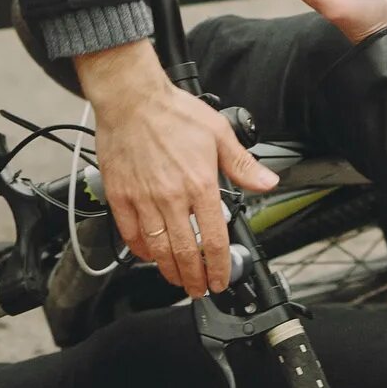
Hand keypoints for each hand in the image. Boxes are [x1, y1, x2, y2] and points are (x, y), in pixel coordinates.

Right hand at [78, 39, 275, 291]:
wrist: (131, 98)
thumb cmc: (173, 112)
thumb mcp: (218, 133)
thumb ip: (242, 165)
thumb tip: (266, 182)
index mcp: (200, 185)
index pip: (215, 239)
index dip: (220, 267)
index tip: (221, 279)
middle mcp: (171, 198)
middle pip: (185, 253)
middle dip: (195, 279)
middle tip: (200, 289)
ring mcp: (143, 199)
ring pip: (158, 250)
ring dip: (170, 271)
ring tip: (178, 280)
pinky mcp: (120, 196)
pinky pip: (130, 235)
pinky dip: (141, 251)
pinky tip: (150, 255)